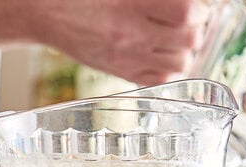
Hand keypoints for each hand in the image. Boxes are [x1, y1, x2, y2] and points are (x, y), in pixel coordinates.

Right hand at [24, 0, 207, 84]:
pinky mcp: (121, 72)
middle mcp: (132, 35)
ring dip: (184, 51)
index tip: (196, 7)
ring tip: (176, 40)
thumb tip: (184, 3)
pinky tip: (162, 56)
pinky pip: (158, 80)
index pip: (186, 13)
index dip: (198, 10)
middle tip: (189, 22)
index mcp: (132, 5)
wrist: (47, 12)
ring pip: (178, 64)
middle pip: (187, 41)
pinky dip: (168, 70)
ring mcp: (127, 58)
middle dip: (195, 30)